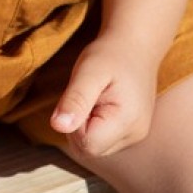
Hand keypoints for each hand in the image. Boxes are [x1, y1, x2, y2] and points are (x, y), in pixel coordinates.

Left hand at [50, 35, 157, 156]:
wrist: (135, 44)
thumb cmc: (110, 54)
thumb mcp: (88, 70)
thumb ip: (75, 99)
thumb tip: (58, 127)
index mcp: (127, 122)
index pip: (87, 144)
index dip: (74, 122)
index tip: (82, 95)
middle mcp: (135, 135)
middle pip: (90, 148)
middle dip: (78, 123)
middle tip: (87, 93)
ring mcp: (135, 135)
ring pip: (95, 145)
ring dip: (85, 123)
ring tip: (95, 95)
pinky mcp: (131, 131)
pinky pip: (103, 138)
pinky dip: (94, 123)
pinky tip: (101, 101)